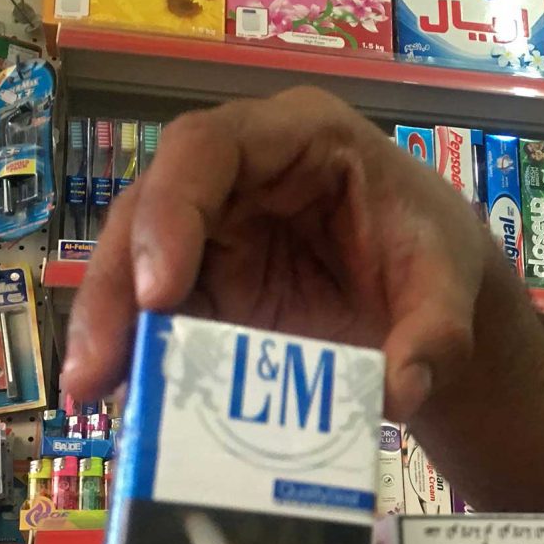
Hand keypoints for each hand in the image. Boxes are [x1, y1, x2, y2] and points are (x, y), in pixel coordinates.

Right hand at [63, 86, 503, 421]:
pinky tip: (129, 406)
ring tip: (92, 393)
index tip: (163, 291)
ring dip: (112, 329)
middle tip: (96, 368)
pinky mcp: (210, 286)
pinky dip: (145, 357)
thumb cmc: (435, 257)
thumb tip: (392, 396)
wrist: (433, 295)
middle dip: (120, 288)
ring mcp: (217, 231)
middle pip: (153, 210)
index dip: (173, 210)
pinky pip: (164, 315)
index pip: (209, 149)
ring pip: (140, 264)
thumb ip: (435, 336)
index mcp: (300, 137)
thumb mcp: (451, 288)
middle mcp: (241, 177)